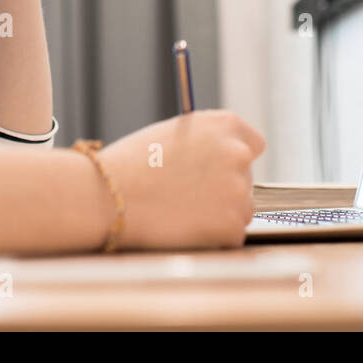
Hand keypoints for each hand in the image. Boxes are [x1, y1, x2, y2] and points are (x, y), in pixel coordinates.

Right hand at [95, 110, 266, 250]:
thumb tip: (221, 157)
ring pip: (240, 209)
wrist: (109, 197)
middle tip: (188, 197)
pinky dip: (212, 237)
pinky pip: (230, 235)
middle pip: (246, 178)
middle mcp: (238, 154)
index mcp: (224, 125)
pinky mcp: (232, 226)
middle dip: (224, 188)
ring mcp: (238, 192)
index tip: (220, 171)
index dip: (235, 159)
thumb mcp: (174, 134)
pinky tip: (183, 229)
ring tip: (180, 212)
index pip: (253, 144)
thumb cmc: (131, 164)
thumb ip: (206, 142)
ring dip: (219, 214)